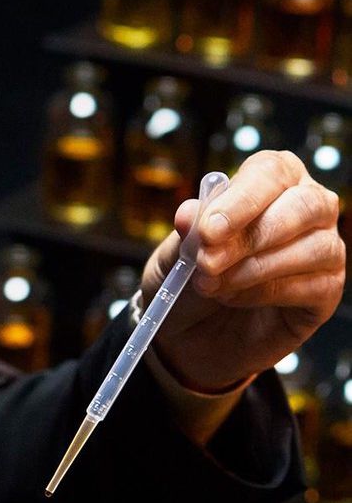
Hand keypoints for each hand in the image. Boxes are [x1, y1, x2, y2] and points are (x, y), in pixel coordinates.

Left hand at [141, 150, 345, 392]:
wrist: (189, 330)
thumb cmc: (188, 276)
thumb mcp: (176, 252)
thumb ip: (186, 233)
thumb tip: (189, 213)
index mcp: (271, 180)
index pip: (271, 172)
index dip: (241, 200)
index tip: (208, 230)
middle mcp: (308, 207)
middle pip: (304, 205)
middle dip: (249, 238)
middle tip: (206, 262)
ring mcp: (325, 248)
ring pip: (314, 247)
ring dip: (253, 269)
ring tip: (210, 285)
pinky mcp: (327, 289)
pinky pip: (312, 285)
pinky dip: (264, 293)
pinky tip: (232, 298)